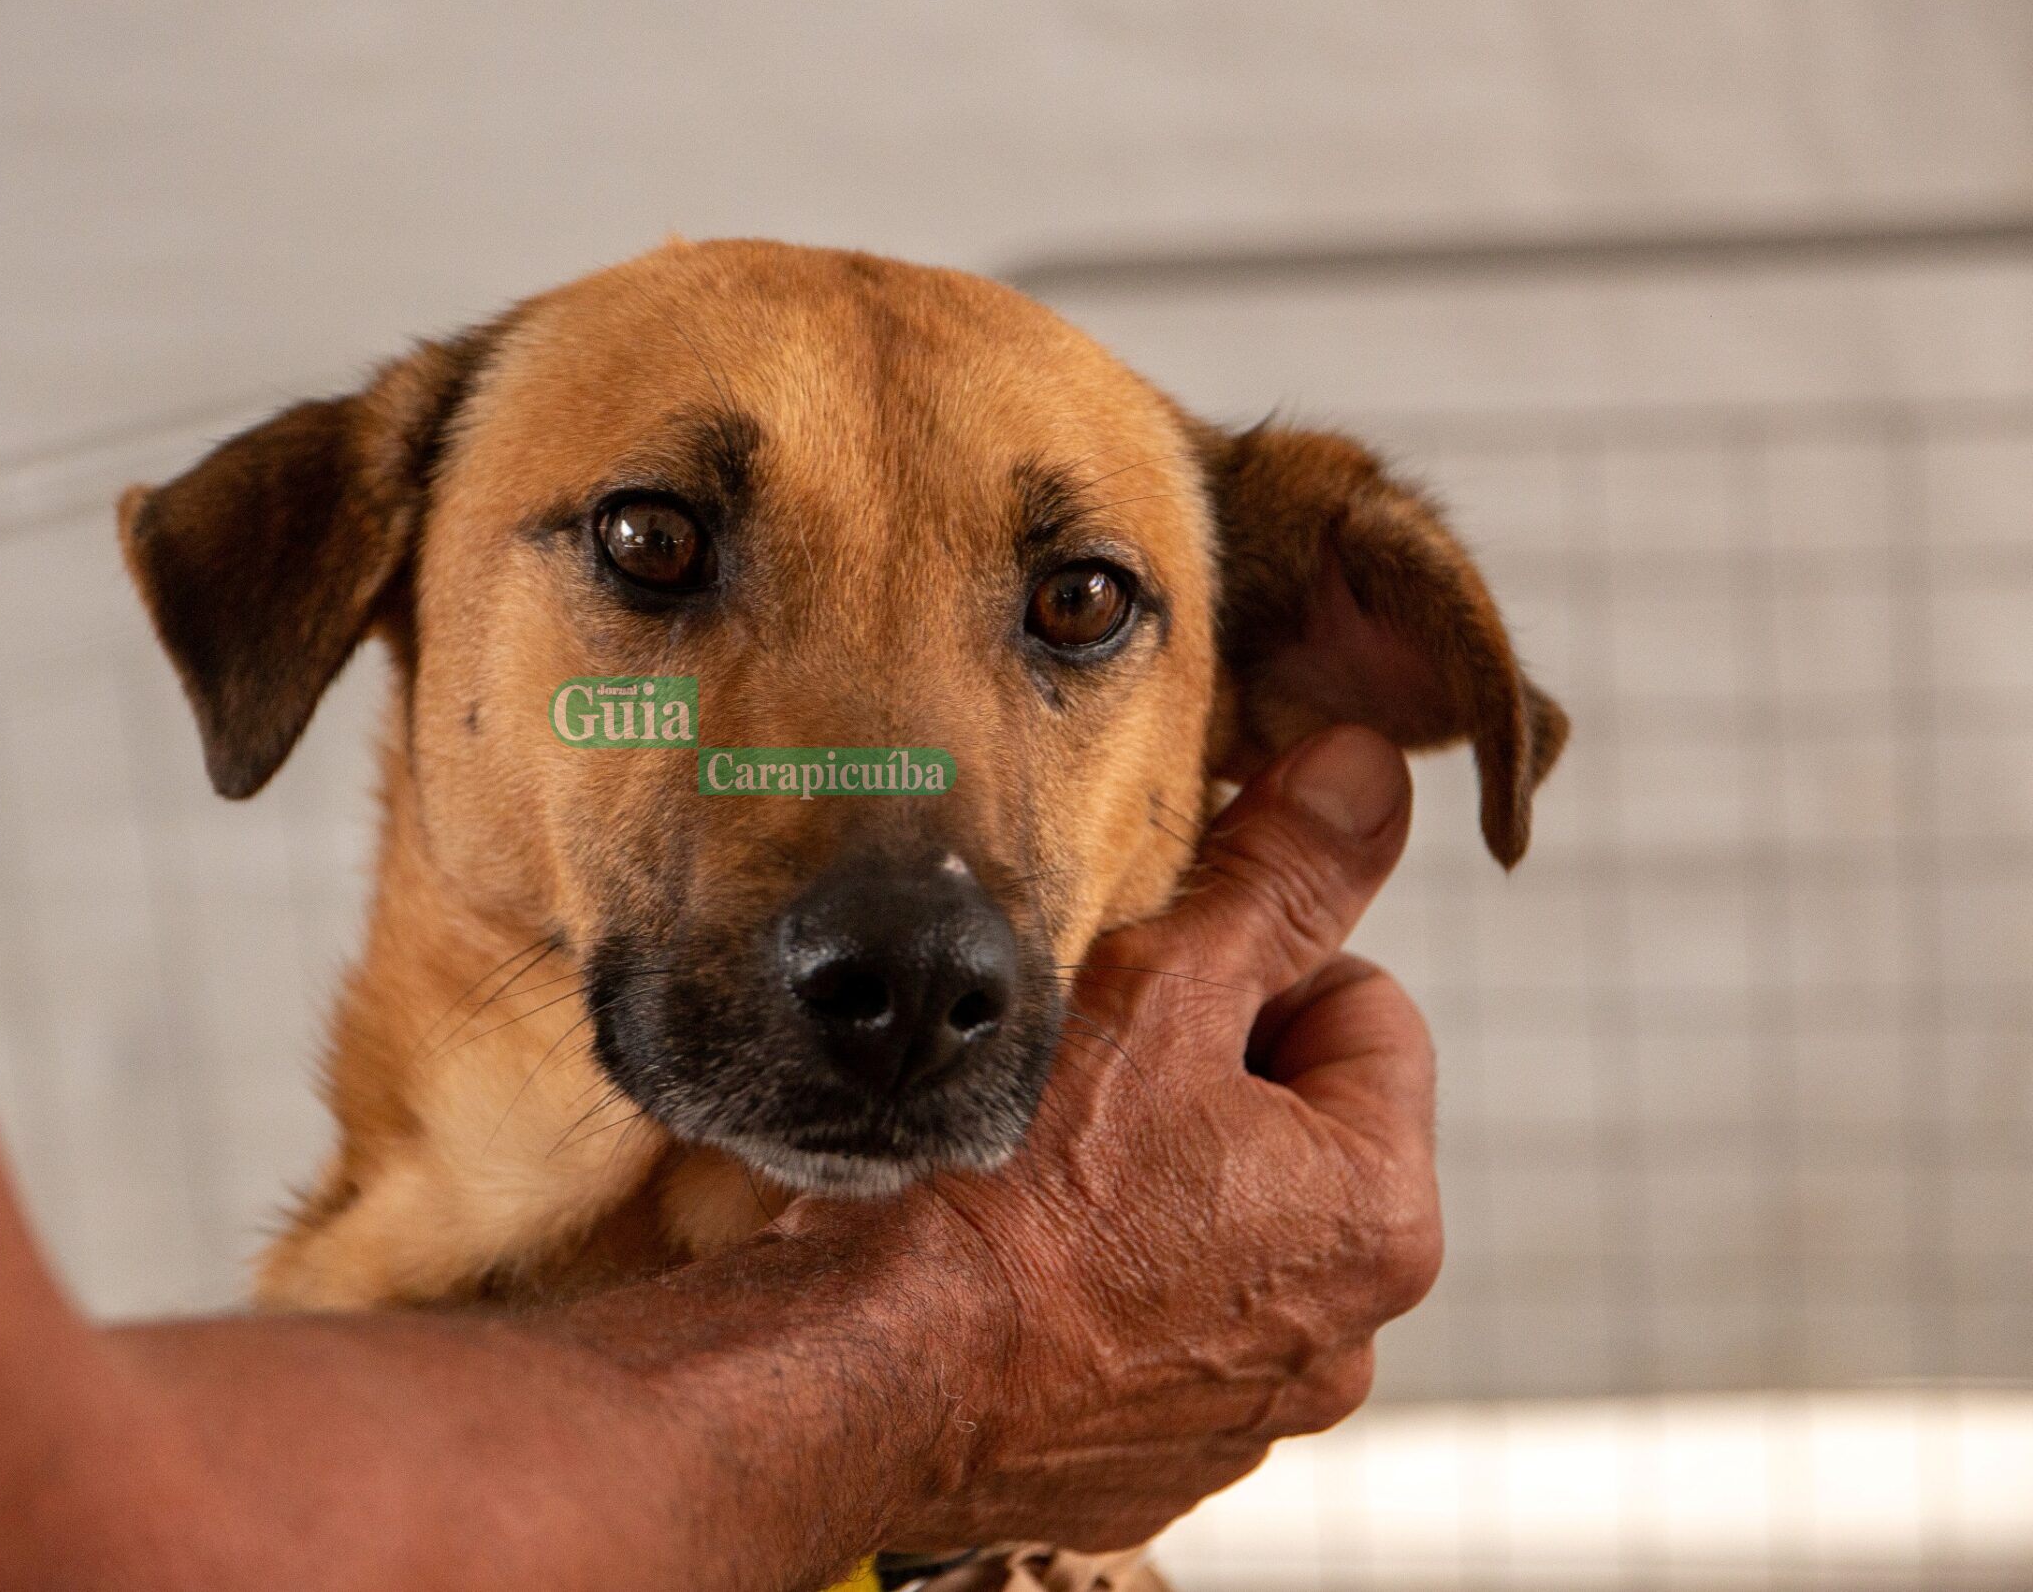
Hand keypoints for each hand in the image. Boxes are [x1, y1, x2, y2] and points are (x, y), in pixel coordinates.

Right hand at [861, 725, 1440, 1549]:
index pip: (1363, 1010)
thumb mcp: (1160, 990)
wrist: (859, 1378)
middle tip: (1080, 1072)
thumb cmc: (1009, 1191)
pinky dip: (1097, 1290)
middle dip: (1203, 1085)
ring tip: (1033, 1168)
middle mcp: (1344, 1337)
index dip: (1248, 971)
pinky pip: (1146, 1334)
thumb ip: (1281, 877)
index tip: (1145, 993)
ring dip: (1150, 1190)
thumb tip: (1367, 775)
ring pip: (1219, 1233)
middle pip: (1294, 1129)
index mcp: (1383, 1215)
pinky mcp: (1146, 1467)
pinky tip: (1010, 1257)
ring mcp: (1244, 1417)